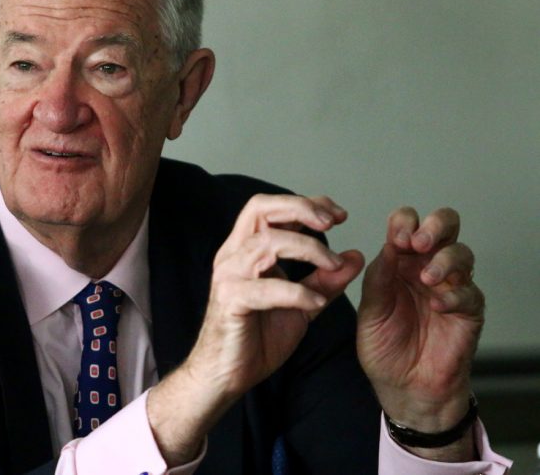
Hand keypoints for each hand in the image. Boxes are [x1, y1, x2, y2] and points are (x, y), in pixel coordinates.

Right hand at [148, 194, 364, 464]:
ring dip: (308, 249)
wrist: (226, 376)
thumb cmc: (256, 338)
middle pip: (261, 208)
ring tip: (333, 266)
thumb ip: (325, 281)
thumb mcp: (301, 305)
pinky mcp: (230, 300)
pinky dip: (296, 291)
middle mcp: (233, 255)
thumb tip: (354, 256)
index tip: (339, 215)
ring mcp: (229, 276)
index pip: (272, 208)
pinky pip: (265, 288)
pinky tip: (317, 301)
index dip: (306, 204)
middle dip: (300, 208)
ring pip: (267, 243)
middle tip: (332, 222)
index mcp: (247, 250)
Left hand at [357, 207, 483, 459]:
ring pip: (462, 254)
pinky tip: (437, 306)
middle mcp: (427, 267)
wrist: (402, 387)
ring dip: (444, 261)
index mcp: (400, 262)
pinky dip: (454, 295)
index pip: (408, 224)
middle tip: (419, 243)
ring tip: (426, 279)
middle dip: (435, 226)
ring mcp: (450, 287)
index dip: (404, 222)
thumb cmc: (384, 346)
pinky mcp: (468, 312)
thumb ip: (378, 277)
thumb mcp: (370, 309)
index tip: (396, 237)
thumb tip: (388, 244)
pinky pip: (470, 294)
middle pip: (445, 226)